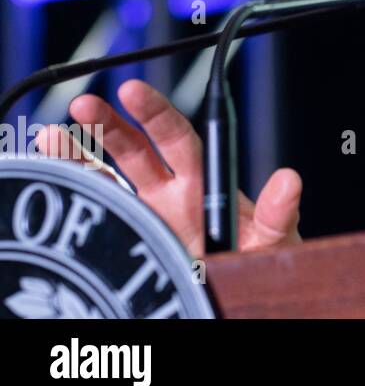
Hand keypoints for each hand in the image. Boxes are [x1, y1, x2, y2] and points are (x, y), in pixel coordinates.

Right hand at [34, 79, 301, 257]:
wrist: (242, 295)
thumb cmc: (263, 262)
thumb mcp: (275, 239)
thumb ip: (278, 214)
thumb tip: (289, 180)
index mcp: (206, 184)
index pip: (178, 138)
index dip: (155, 114)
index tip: (132, 91)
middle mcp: (173, 195)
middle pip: (136, 149)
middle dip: (110, 125)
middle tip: (86, 104)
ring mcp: (149, 216)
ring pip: (109, 176)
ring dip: (82, 154)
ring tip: (54, 136)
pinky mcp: (131, 239)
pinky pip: (99, 208)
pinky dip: (76, 187)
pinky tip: (55, 168)